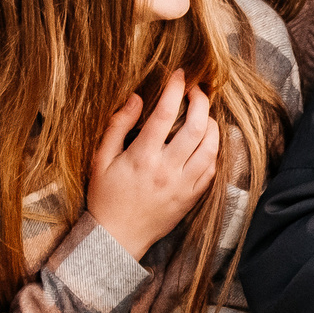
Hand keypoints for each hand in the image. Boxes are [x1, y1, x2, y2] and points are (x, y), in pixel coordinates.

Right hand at [89, 69, 218, 260]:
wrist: (117, 238)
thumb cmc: (105, 197)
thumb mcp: (100, 159)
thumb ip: (118, 126)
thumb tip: (137, 98)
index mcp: (142, 157)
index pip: (166, 113)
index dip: (176, 88)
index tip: (180, 74)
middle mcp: (167, 170)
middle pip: (197, 127)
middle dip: (201, 101)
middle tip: (197, 90)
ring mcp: (183, 185)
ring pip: (211, 147)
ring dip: (212, 124)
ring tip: (204, 114)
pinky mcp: (192, 197)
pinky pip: (212, 169)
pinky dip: (214, 150)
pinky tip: (206, 141)